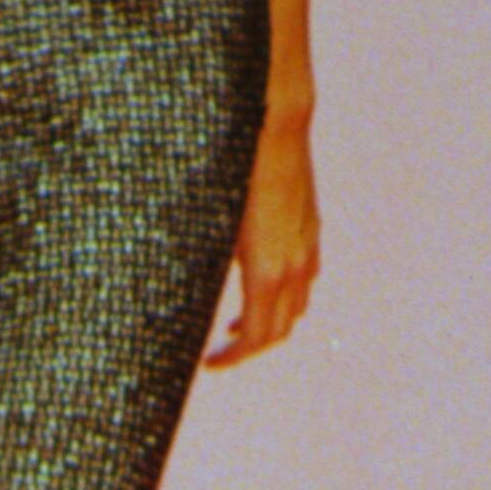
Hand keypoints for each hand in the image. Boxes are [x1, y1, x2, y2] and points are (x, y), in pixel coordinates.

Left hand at [205, 111, 318, 365]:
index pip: (257, 338)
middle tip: (220, 351)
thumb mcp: (213, 223)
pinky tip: (265, 285)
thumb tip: (180, 294)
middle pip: (280, 330)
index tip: (210, 363)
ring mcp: (307, 248)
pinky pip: (305, 278)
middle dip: (250, 347)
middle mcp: (295, 266)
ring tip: (238, 324)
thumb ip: (207, 266)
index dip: (234, 358)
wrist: (276, 126)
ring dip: (270, 322)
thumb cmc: (234, 170)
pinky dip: (286, 296)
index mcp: (267, 272)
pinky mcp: (311, 229)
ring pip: (297, 306)